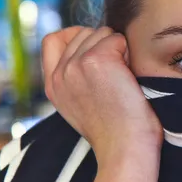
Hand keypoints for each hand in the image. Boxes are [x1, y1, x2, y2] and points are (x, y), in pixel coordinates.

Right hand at [41, 27, 162, 166]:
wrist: (125, 149)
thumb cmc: (116, 131)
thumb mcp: (82, 104)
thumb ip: (76, 78)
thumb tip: (92, 47)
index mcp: (52, 86)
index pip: (53, 40)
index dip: (76, 37)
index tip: (97, 52)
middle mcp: (59, 74)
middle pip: (83, 32)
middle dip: (104, 45)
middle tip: (116, 76)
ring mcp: (75, 65)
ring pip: (101, 33)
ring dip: (118, 49)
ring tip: (122, 79)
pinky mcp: (97, 60)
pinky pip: (118, 38)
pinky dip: (129, 52)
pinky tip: (129, 77)